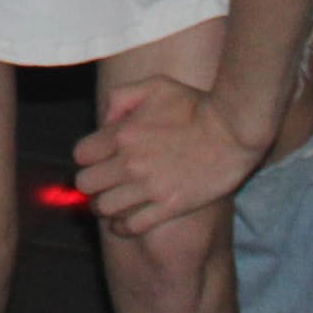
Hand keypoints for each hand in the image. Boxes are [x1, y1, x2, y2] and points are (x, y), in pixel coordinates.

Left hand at [72, 75, 265, 237]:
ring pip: (104, 208)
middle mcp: (130, 163)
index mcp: (123, 134)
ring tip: (110, 202)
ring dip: (103, 206)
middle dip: (91, 182)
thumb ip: (121, 98)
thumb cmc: (195, 105)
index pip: (81, 155)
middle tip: (101, 182)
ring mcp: (148, 188)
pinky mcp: (168, 207)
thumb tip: (105, 122)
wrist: (232, 132)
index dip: (87, 157)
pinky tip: (123, 221)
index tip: (96, 159)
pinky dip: (122, 226)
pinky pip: (131, 226)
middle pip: (86, 184)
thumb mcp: (155, 85)